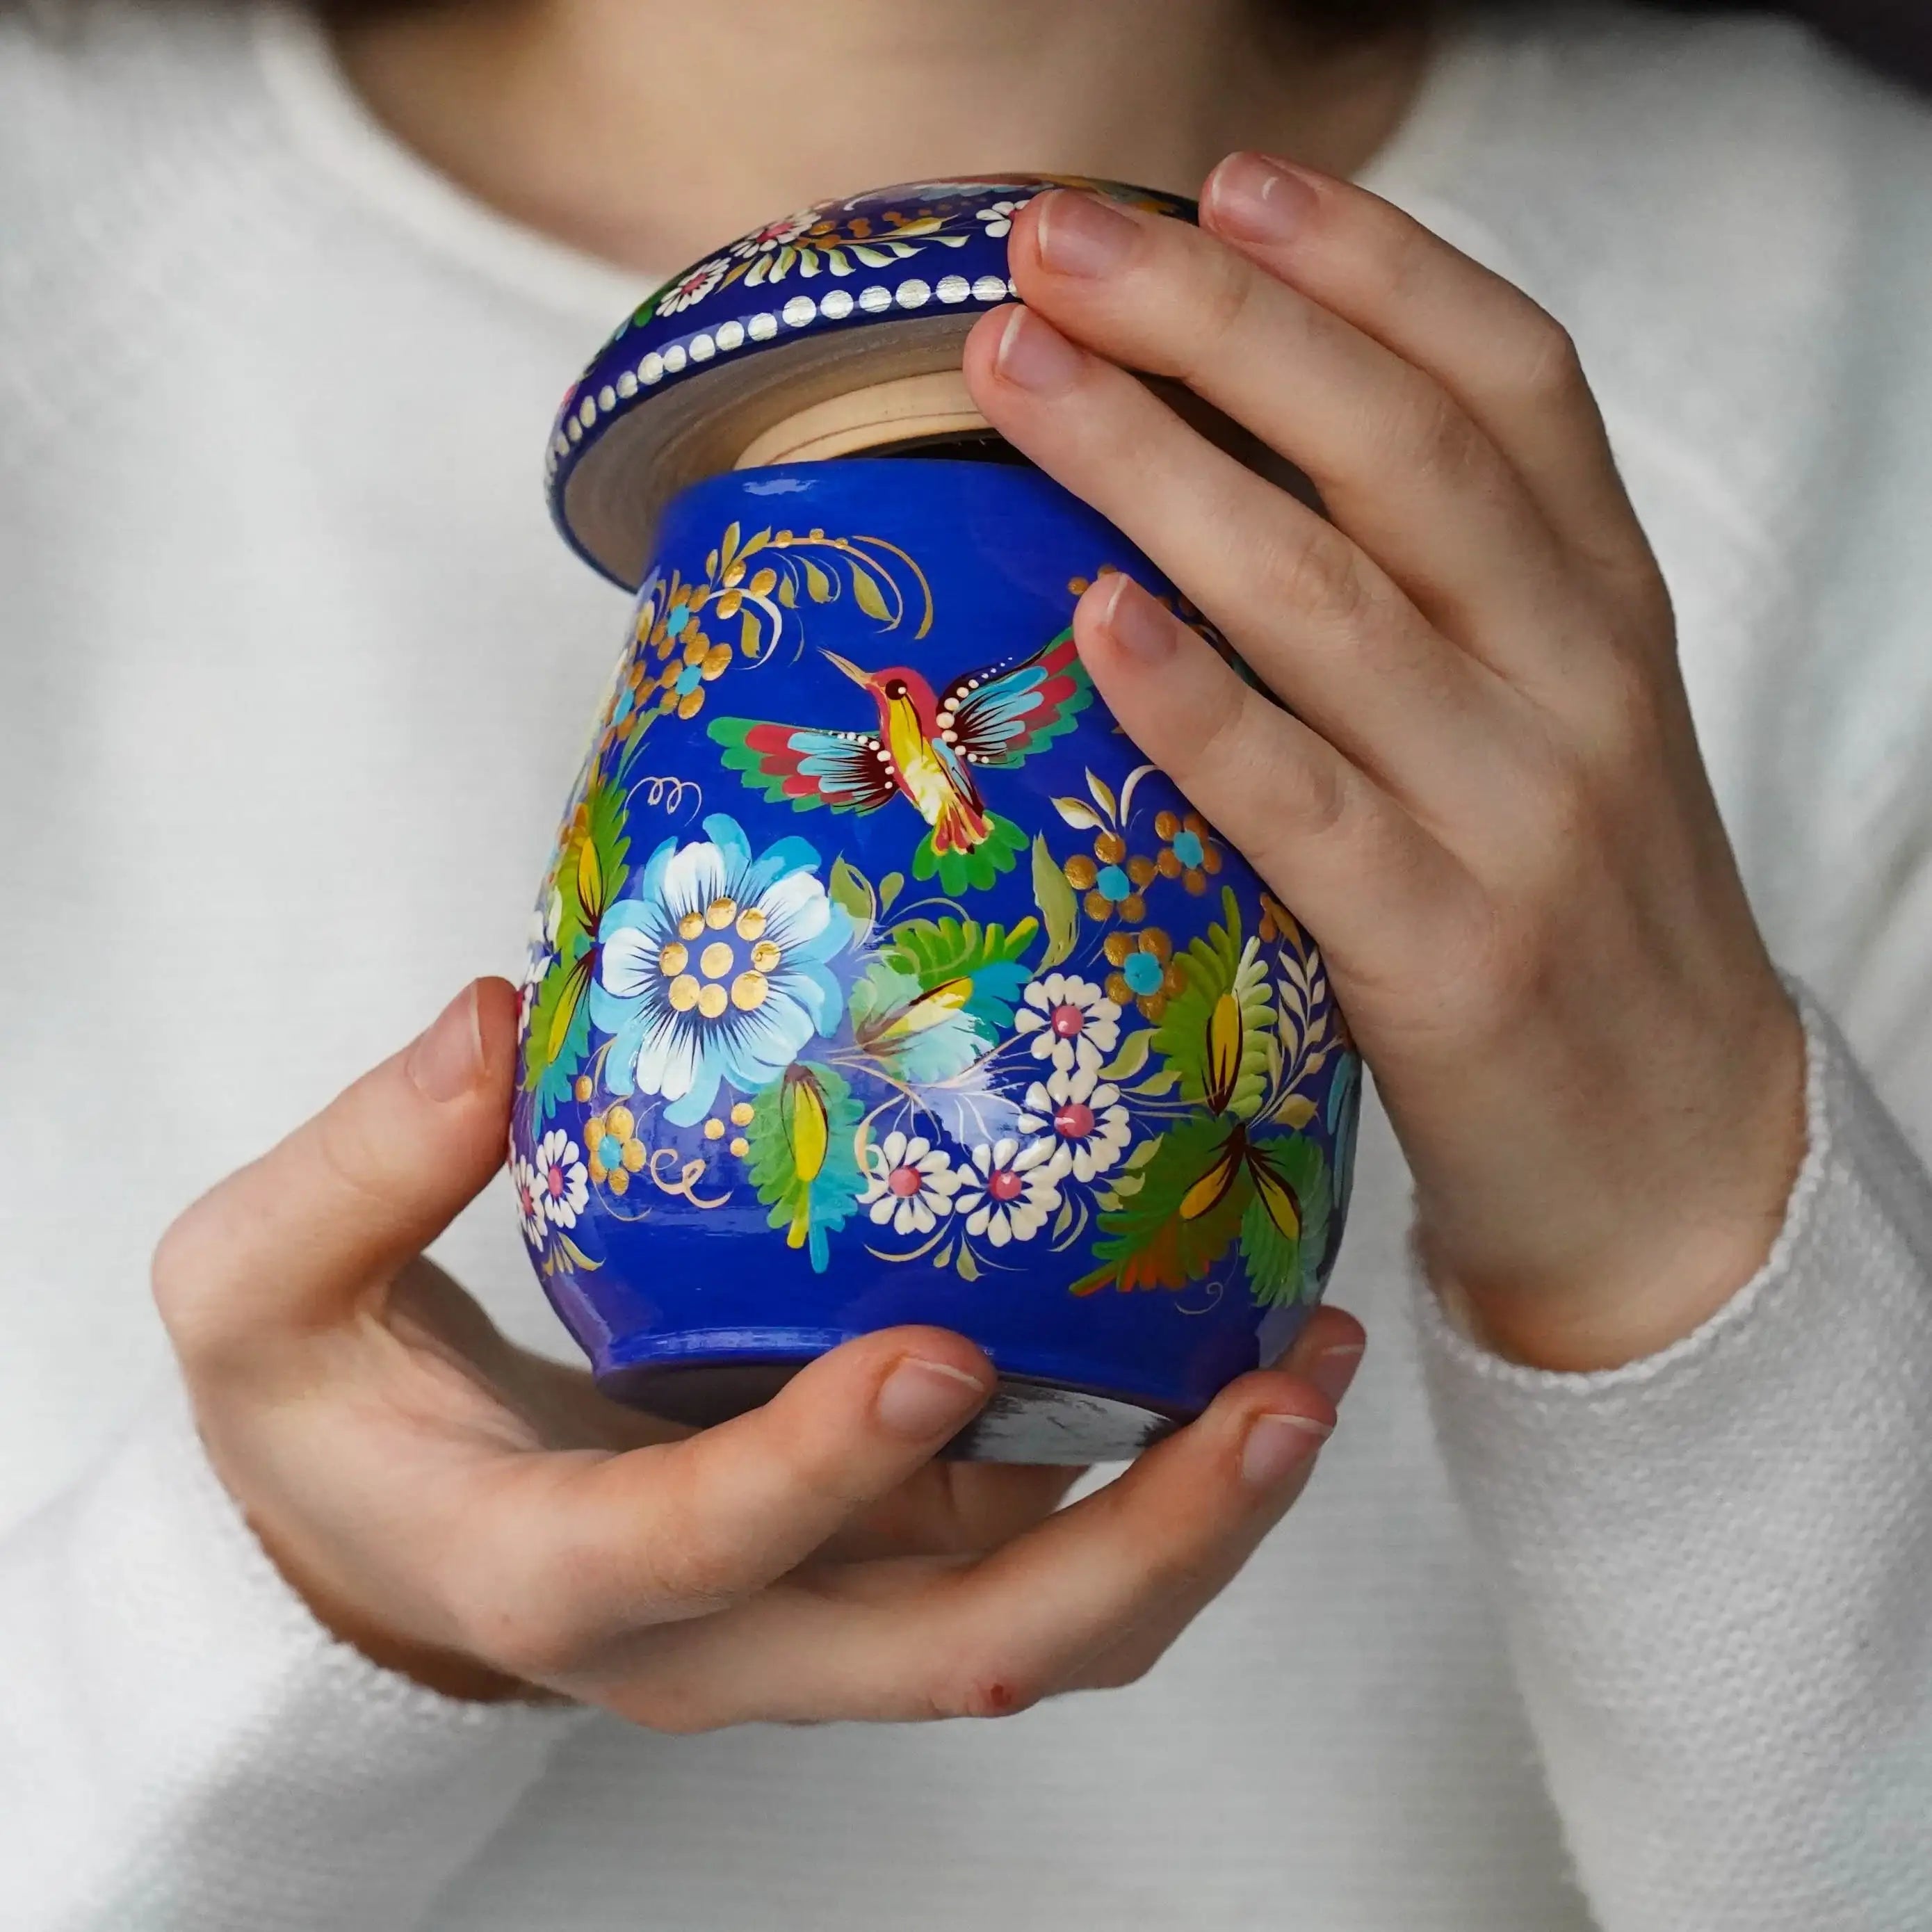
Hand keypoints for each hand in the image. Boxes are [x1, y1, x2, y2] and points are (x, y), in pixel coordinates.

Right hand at [153, 979, 1363, 1718]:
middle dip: (1132, 1547)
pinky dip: (1155, 1472)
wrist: (387, 1533)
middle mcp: (722, 1631)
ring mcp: (822, 1608)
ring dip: (1194, 1522)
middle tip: (1268, 1399)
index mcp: (553, 1572)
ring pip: (1037, 1618)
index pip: (690, 1554)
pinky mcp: (880, 1554)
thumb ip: (351, 1173)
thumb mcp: (260, 1294)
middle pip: (954, 1649)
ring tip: (1307, 1372)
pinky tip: (1235, 1342)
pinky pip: (1037, 1540)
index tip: (927, 1351)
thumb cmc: (325, 1420)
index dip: (812, 1475)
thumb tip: (489, 1032)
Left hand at [963, 160, 1805, 1372]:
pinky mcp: (1448, 955)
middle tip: (1056, 241)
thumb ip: (1435, 594)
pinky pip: (1305, 804)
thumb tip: (1210, 470)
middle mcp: (1574, 676)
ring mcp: (1516, 813)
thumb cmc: (1570, 914)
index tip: (1221, 182)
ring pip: (1335, 600)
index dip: (1368, 262)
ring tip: (1021, 371)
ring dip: (1160, 470)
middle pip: (1397, 451)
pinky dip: (1199, 704)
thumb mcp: (1543, 718)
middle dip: (1221, 323)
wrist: (1676, 1152)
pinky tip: (1095, 616)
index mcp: (1602, 601)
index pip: (1508, 379)